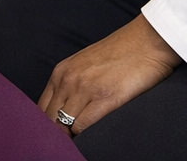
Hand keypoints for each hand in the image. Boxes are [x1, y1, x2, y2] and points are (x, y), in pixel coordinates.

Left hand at [37, 14, 180, 136]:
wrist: (146, 41)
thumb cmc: (118, 55)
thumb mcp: (84, 65)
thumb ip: (71, 85)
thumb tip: (62, 113)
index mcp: (61, 72)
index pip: (40, 109)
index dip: (45, 127)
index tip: (53, 137)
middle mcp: (68, 80)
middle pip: (49, 120)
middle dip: (56, 135)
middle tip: (64, 145)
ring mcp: (86, 89)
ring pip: (64, 126)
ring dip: (71, 137)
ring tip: (79, 144)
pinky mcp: (106, 98)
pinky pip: (83, 127)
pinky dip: (86, 136)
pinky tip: (93, 136)